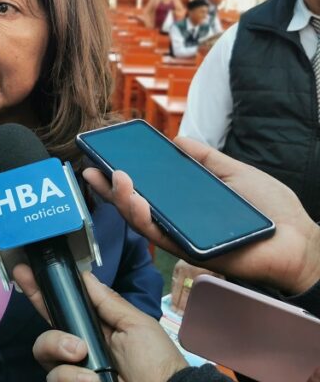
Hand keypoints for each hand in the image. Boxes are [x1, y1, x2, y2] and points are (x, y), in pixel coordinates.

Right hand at [15, 267, 186, 381]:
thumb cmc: (155, 361)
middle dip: (45, 319)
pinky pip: (54, 377)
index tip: (23, 270)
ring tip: (85, 360)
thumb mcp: (136, 324)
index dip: (42, 290)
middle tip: (64, 334)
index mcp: (93, 329)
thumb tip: (85, 275)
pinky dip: (73, 378)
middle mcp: (78, 350)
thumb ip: (107, 301)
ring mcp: (73, 372)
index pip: (62, 307)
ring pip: (44, 353)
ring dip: (61, 349)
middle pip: (44, 330)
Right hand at [83, 136, 319, 294]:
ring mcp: (182, 237)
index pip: (146, 190)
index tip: (104, 157)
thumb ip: (204, 158)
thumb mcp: (233, 172)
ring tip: (114, 176)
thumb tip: (176, 139)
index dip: (122, 176)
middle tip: (90, 168)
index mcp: (184, 203)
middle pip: (135, 205)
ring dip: (122, 199)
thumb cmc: (271, 211)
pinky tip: (135, 199)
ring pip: (142, 221)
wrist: (299, 240)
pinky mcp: (191, 251)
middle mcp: (178, 221)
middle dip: (109, 188)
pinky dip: (144, 217)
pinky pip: (161, 235)